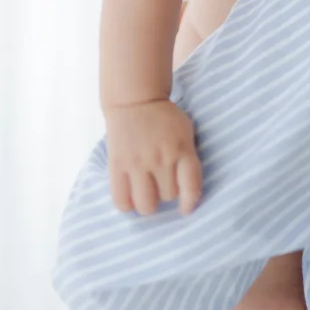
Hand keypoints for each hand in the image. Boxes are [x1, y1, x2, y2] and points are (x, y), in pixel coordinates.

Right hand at [104, 99, 201, 215]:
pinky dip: (127, 205)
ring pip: (146, 205)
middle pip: (168, 196)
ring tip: (147, 193)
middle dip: (167, 194)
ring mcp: (138, 163)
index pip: (191, 186)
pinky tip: (131, 197)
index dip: (190, 202)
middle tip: (162, 184)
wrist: (135, 100)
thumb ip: (189, 156)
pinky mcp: (117, 166)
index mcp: (182, 149)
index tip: (186, 208)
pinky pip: (121, 201)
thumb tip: (192, 189)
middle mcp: (161, 158)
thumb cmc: (164, 117)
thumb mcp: (186, 130)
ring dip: (148, 203)